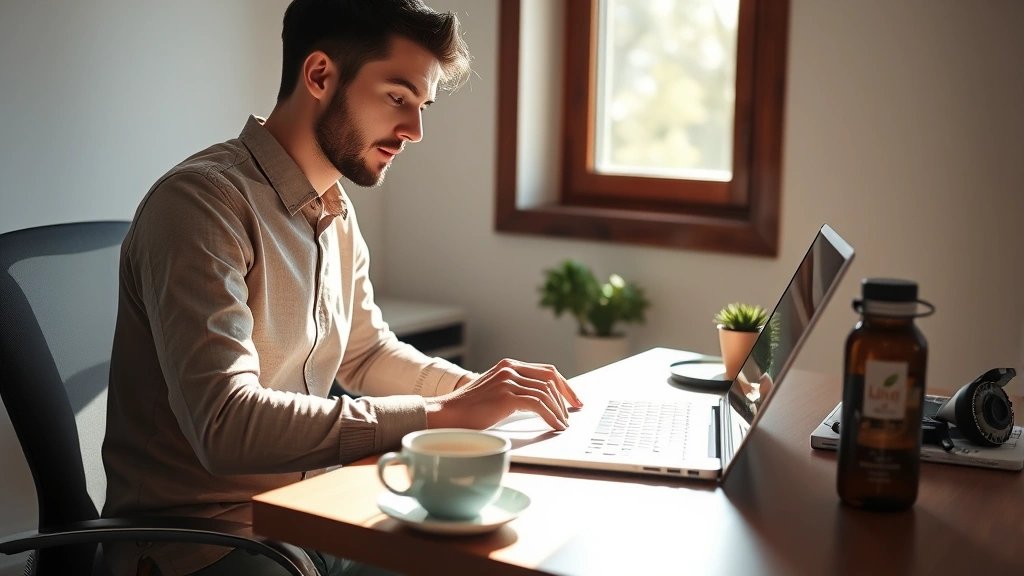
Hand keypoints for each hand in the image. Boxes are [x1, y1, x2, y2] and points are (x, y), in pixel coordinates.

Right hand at [425, 358, 582, 430]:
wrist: (446, 414)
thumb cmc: (468, 410)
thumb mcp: (494, 393)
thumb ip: (513, 391)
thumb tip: (539, 403)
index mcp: (508, 365)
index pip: (546, 370)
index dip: (564, 385)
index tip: (574, 399)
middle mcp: (509, 368)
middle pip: (551, 378)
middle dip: (567, 396)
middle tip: (574, 412)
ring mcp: (507, 380)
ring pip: (546, 392)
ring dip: (559, 411)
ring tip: (563, 425)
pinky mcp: (506, 396)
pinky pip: (538, 405)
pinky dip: (551, 416)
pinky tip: (554, 426)